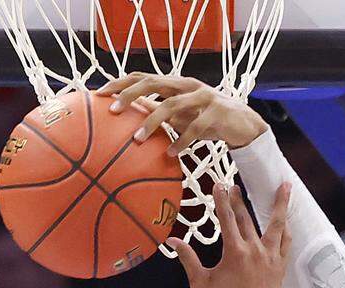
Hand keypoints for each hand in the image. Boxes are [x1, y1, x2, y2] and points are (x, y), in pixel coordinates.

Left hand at [103, 74, 265, 156]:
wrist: (244, 125)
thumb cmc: (208, 123)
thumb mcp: (181, 118)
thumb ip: (160, 115)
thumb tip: (133, 123)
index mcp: (176, 84)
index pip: (143, 76)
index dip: (121, 83)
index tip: (99, 94)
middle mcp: (187, 85)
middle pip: (153, 82)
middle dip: (130, 94)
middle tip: (113, 110)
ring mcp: (203, 96)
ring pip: (172, 104)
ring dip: (152, 121)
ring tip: (137, 139)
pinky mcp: (218, 112)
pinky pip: (195, 127)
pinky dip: (181, 141)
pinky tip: (170, 153)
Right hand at [172, 184, 290, 287]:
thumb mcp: (201, 282)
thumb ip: (188, 259)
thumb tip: (171, 242)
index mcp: (234, 252)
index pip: (226, 218)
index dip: (221, 200)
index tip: (219, 184)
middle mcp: (254, 250)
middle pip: (246, 218)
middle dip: (238, 200)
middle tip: (234, 186)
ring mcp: (270, 257)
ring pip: (276, 224)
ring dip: (279, 203)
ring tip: (284, 185)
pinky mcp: (280, 266)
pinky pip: (286, 242)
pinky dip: (285, 228)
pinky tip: (286, 219)